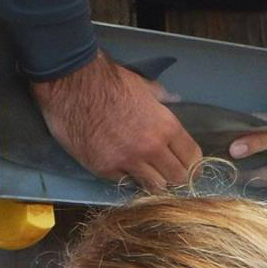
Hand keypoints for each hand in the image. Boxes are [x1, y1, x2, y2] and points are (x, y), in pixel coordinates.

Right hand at [30, 52, 200, 190]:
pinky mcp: (103, 169)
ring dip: (152, 181)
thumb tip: (175, 98)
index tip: (189, 167)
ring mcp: (127, 162)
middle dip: (176, 177)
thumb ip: (162, 97)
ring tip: (146, 174)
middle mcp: (151, 149)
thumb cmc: (110, 80)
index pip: (193, 158)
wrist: (73, 84)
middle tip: (168, 173)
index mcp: (166, 127)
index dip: (193, 164)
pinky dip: (125, 176)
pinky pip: (123, 182)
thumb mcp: (144, 85)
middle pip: (177, 178)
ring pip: (153, 187)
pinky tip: (121, 165)